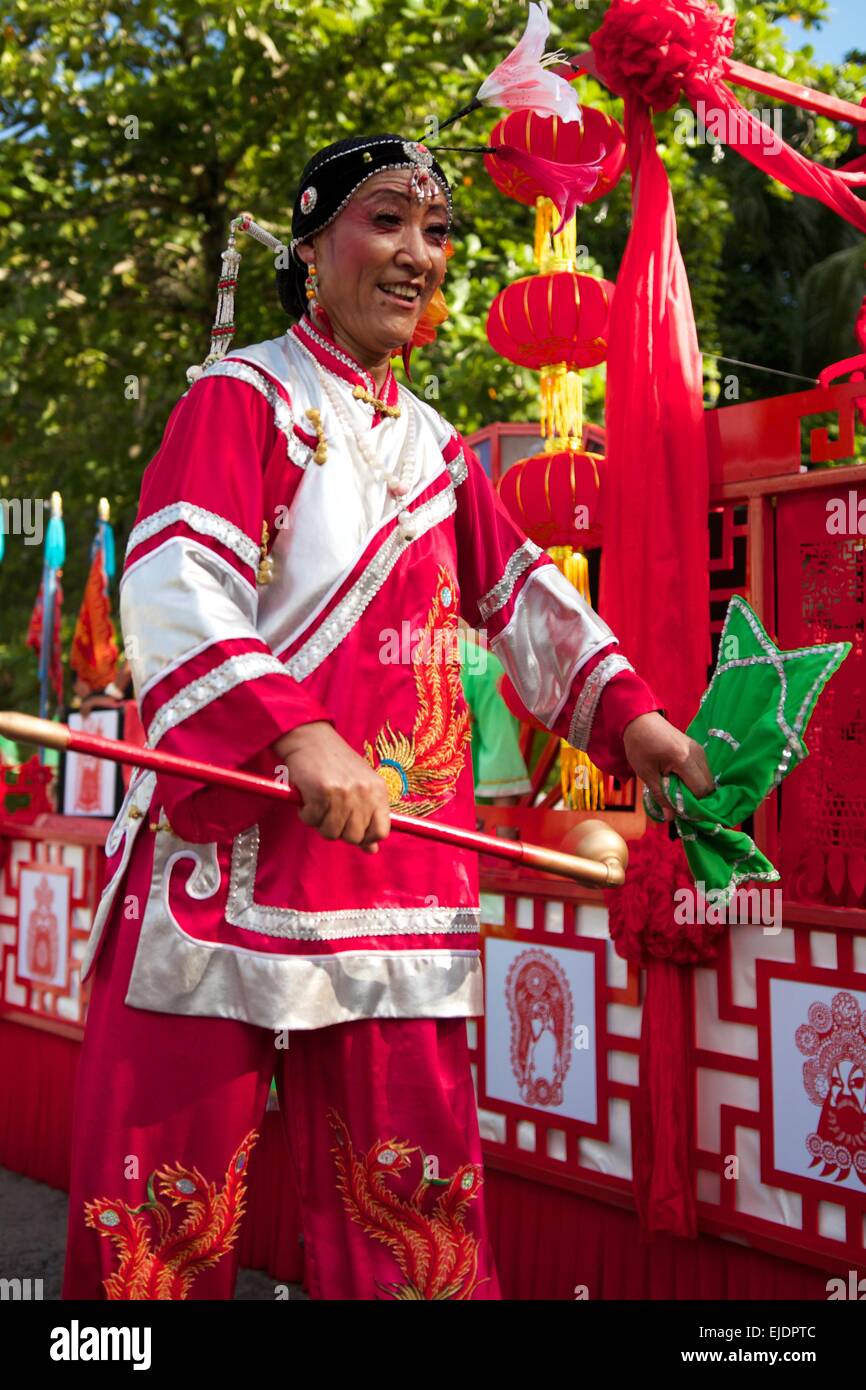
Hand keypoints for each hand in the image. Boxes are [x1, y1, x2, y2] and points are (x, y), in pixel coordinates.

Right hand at [273, 721, 390, 853]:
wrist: (310, 738)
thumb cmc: (334, 764)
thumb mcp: (358, 788)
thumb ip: (367, 818)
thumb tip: (372, 851)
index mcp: (378, 790)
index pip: (382, 832)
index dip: (365, 838)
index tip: (351, 830)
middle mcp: (364, 792)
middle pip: (354, 837)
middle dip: (337, 830)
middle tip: (329, 812)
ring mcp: (344, 792)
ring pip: (331, 832)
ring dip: (319, 822)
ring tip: (318, 803)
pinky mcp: (322, 791)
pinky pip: (312, 820)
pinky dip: (306, 813)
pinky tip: (308, 797)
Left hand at [622, 711, 713, 821]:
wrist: (639, 721)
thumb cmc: (639, 746)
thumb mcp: (646, 774)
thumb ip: (661, 796)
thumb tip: (670, 818)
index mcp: (684, 759)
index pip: (701, 790)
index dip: (695, 805)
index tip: (683, 812)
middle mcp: (696, 754)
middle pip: (708, 786)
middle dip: (697, 799)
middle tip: (680, 804)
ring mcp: (699, 749)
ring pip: (708, 779)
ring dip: (697, 790)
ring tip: (678, 793)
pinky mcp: (698, 748)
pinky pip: (704, 770)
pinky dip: (696, 780)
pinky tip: (681, 782)